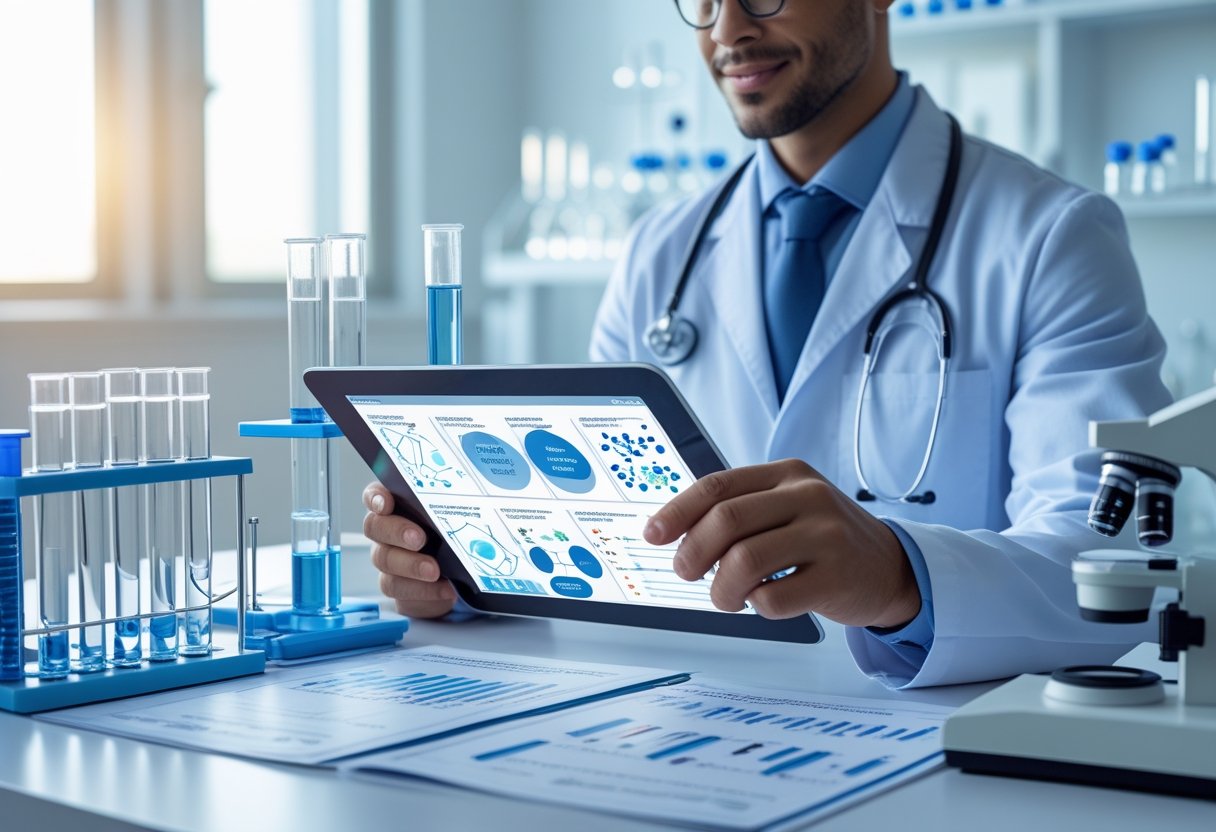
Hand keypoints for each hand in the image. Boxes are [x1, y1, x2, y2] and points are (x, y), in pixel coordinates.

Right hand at [362, 482, 456, 618]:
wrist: (462, 574)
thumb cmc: (457, 534)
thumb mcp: (460, 511)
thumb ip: (459, 496)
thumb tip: (489, 472)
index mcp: (399, 505)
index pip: (375, 494)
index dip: (376, 497)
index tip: (386, 503)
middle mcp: (387, 531)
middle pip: (375, 526)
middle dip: (397, 531)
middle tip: (419, 539)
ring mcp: (389, 559)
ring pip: (384, 560)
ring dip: (409, 565)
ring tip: (434, 571)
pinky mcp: (398, 587)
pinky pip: (400, 589)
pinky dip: (423, 591)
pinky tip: (444, 589)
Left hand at [642, 460, 919, 627]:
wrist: (892, 567)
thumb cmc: (825, 540)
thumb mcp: (789, 506)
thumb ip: (742, 510)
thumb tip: (673, 530)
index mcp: (788, 474)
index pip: (718, 486)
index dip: (677, 511)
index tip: (653, 535)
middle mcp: (809, 497)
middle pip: (726, 520)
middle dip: (693, 553)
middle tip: (687, 573)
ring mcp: (826, 536)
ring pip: (745, 561)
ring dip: (722, 589)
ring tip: (728, 597)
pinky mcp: (838, 578)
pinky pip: (774, 598)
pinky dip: (758, 606)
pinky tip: (765, 602)